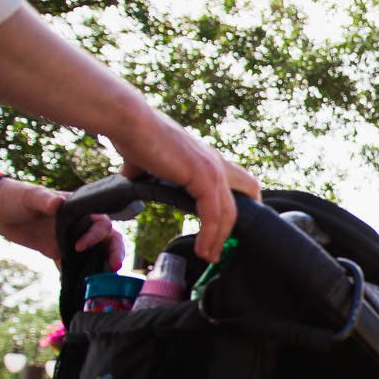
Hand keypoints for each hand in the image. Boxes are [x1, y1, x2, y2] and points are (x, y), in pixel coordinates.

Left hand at [0, 177, 125, 269]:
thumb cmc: (16, 196)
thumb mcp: (30, 196)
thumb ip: (45, 200)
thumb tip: (58, 204)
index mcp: (78, 209)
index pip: (101, 222)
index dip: (97, 235)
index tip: (79, 246)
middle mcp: (79, 225)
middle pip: (108, 239)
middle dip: (114, 252)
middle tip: (113, 267)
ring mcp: (70, 239)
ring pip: (96, 253)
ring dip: (101, 265)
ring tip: (103, 281)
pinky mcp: (58, 251)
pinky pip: (73, 265)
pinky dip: (77, 275)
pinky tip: (79, 287)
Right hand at [110, 115, 258, 261]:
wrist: (130, 122)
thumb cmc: (134, 135)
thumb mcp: (146, 159)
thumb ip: (145, 169)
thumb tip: (132, 172)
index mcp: (207, 157)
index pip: (239, 181)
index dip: (241, 203)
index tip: (227, 226)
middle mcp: (216, 162)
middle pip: (248, 195)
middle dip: (239, 222)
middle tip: (226, 245)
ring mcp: (213, 170)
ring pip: (230, 213)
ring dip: (221, 238)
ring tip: (210, 256)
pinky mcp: (204, 178)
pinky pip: (214, 215)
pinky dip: (211, 235)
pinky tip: (202, 249)